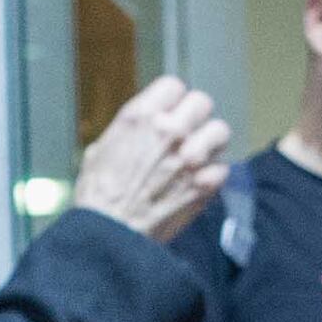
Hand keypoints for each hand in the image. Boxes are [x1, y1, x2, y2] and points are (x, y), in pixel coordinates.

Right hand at [75, 78, 233, 241]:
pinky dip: (213, 174)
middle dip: (195, 116)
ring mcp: (191, 157)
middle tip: (187, 133)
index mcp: (140, 117)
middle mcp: (170, 131)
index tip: (169, 112)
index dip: (172, 100)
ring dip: (210, 142)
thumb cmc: (98, 196)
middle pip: (202, 102)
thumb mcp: (100, 150)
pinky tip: (198, 182)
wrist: (110, 235)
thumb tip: (141, 128)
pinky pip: (223, 167)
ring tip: (199, 155)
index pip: (174, 85)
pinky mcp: (205, 184)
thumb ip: (128, 132)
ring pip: (220, 131)